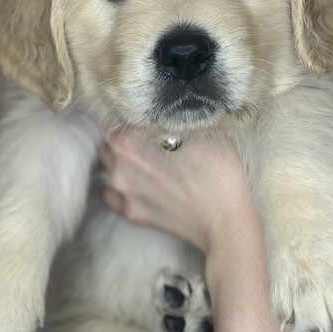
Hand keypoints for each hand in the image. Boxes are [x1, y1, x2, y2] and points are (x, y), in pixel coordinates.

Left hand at [99, 130, 252, 253]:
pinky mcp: (130, 213)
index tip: (142, 120)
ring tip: (144, 163)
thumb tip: (164, 112)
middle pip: (109, 145)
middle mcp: (118, 166)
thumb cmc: (217, 171)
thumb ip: (171, 119)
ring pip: (109, 169)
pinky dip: (118, 188)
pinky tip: (136, 183)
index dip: (129, 118)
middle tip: (146, 141)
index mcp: (129, 141)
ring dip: (121, 163)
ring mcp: (122, 192)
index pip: (114, 121)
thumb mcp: (199, 130)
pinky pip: (111, 195)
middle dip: (124, 141)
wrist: (224, 219)